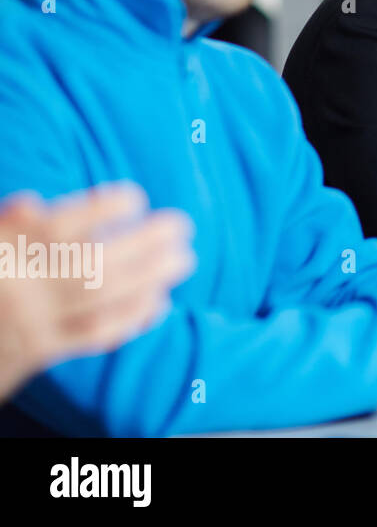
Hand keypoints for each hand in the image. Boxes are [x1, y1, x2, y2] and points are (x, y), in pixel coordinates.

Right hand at [0, 185, 194, 400]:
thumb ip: (18, 219)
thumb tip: (51, 203)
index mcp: (6, 247)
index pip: (60, 227)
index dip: (105, 208)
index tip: (135, 199)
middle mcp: (21, 285)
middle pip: (93, 264)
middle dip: (145, 243)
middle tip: (183, 226)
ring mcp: (34, 320)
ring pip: (100, 300)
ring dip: (150, 278)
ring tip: (184, 259)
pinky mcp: (43, 350)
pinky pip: (95, 335)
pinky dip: (132, 317)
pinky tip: (160, 300)